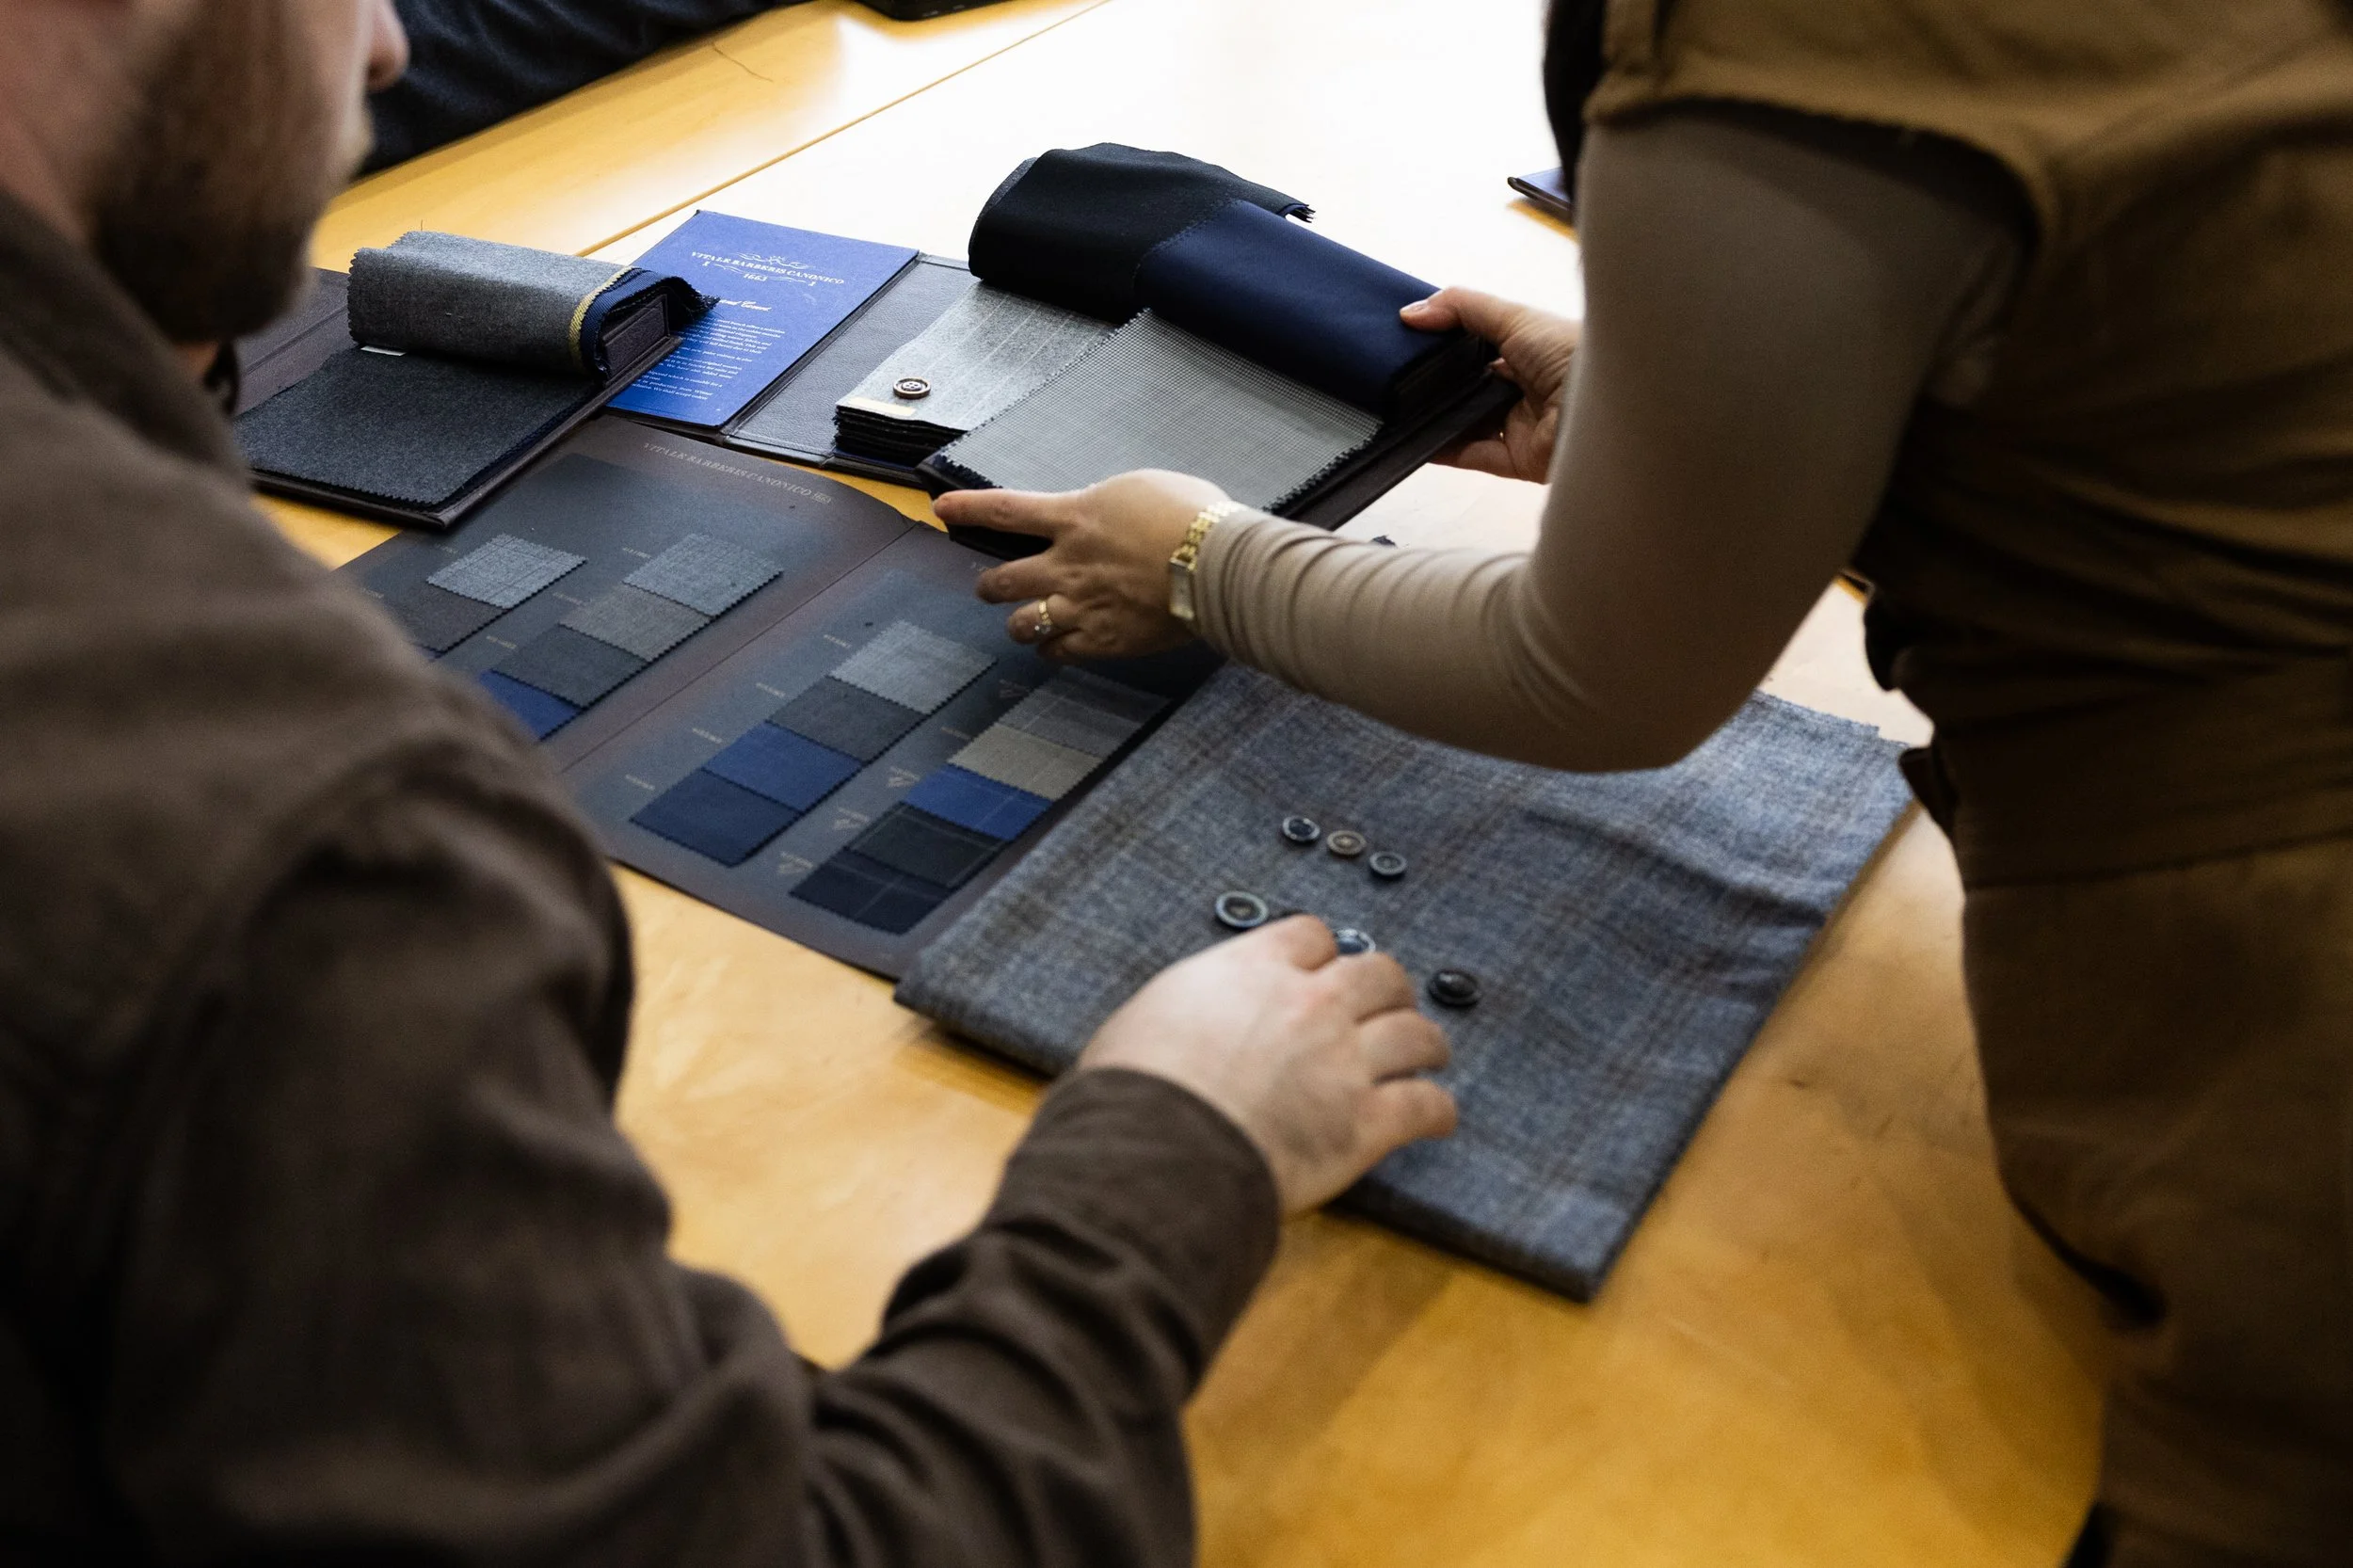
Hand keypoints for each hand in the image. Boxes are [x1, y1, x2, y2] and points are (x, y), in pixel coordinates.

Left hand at [937, 470, 1232, 661]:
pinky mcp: (1104, 640)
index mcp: (1076, 517)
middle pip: (1003, 580)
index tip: (939, 509)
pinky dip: (1053, 651)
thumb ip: (1109, 506)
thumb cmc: (1194, 518)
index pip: (1005, 510)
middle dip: (990, 586)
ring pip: (1023, 624)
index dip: (967, 510)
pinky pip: (1059, 653)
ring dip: (1018, 623)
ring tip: (1025, 623)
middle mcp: (1068, 564)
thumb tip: (1100, 512)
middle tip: (991, 588)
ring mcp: (1082, 606)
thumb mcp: (1142, 489)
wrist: (1219, 566)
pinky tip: (1059, 648)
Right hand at [1078, 918, 1457, 1214]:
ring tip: (1429, 1054)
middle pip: (1378, 973)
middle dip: (1387, 989)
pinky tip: (1438, 1116)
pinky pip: (1426, 1105)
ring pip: (1416, 1033)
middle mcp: (1311, 1003)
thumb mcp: (1145, 1017)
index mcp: (1253, 969)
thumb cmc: (1133, 1090)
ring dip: (1425, 1043)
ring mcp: (1346, 1061)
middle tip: (1386, 1007)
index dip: (1320, 954)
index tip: (1320, 970)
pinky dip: (1437, 1110)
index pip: (1312, 935)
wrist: (1157, 1150)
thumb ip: (1190, 1005)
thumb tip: (1189, 1019)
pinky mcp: (1367, 1123)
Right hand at [1400, 287, 1580, 483]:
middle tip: (1394, 379)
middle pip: (1473, 388)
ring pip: (1470, 423)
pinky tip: (1413, 439)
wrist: (1609, 406)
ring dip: (1437, 418)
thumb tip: (1409, 313)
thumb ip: (1463, 308)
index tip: (1408, 343)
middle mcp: (1527, 389)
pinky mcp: (1519, 460)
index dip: (1448, 346)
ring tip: (1396, 409)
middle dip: (1438, 384)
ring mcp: (1523, 426)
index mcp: (1532, 351)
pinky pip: (1474, 455)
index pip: (1482, 349)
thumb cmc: (1568, 352)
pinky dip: (1444, 449)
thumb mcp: (1514, 317)